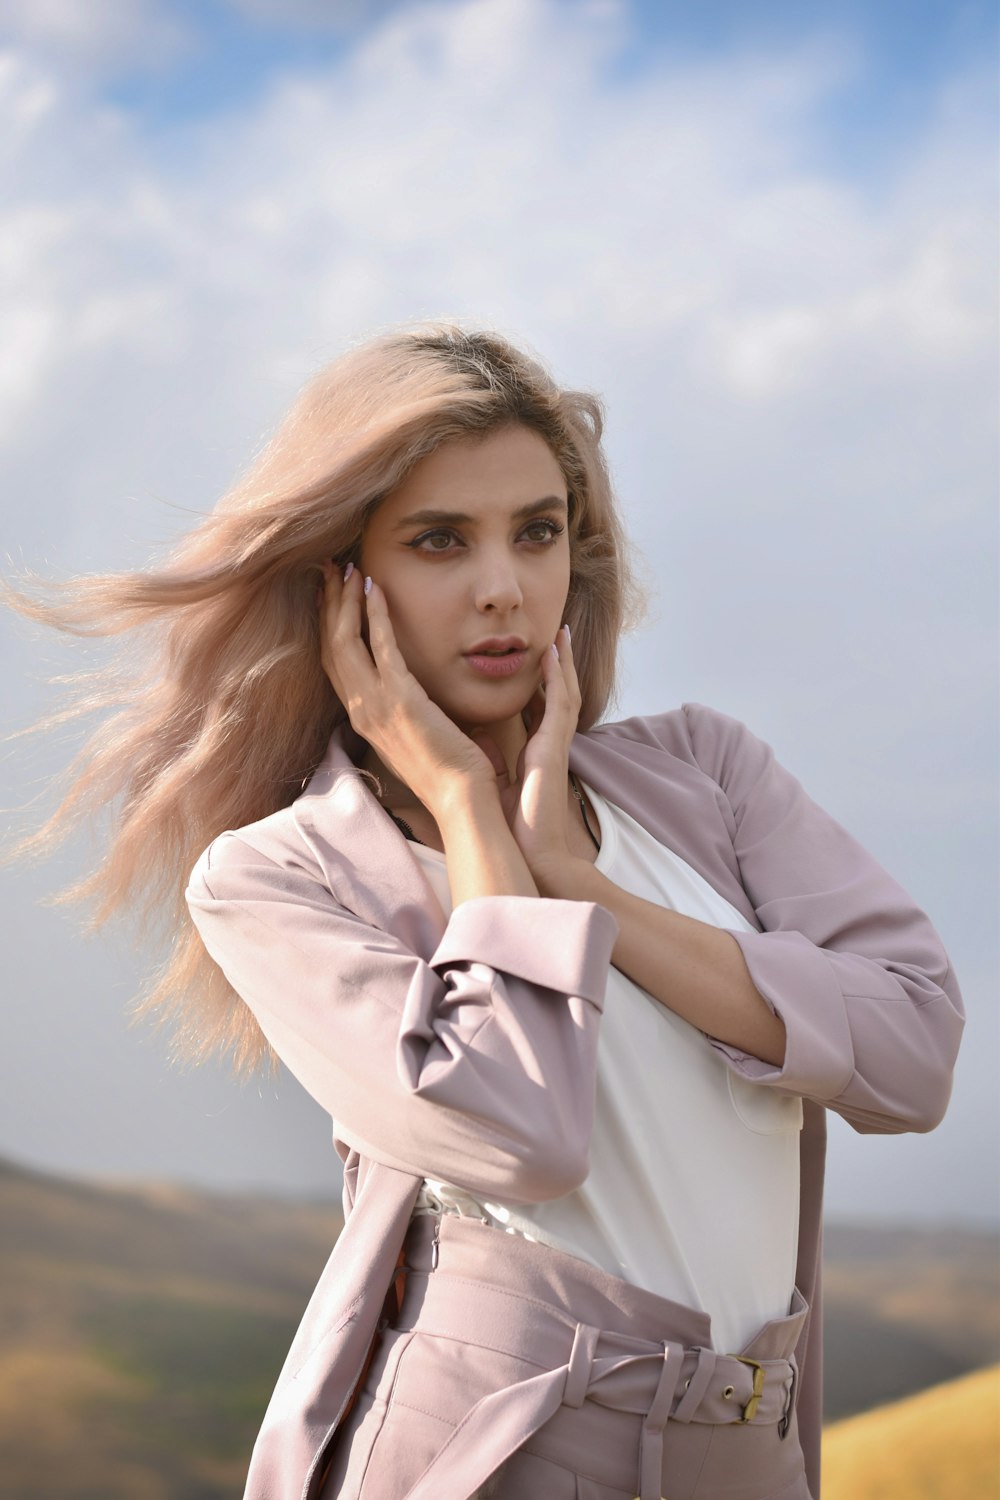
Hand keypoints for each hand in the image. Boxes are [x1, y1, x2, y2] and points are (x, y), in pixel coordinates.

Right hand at [318, 564, 499, 816]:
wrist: (460, 797)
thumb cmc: (447, 768)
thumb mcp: (415, 733)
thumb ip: (405, 708)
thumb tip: (413, 686)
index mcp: (363, 718)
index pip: (333, 663)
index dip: (326, 625)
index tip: (327, 594)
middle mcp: (360, 710)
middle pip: (329, 646)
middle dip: (328, 604)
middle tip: (329, 569)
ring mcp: (376, 705)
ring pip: (344, 642)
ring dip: (344, 601)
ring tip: (347, 569)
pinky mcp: (400, 700)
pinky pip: (381, 647)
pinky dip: (375, 614)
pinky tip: (375, 588)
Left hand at [476, 626, 583, 882]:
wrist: (532, 854)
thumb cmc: (513, 827)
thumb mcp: (497, 782)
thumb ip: (492, 757)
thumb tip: (477, 737)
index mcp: (536, 753)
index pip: (539, 707)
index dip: (540, 680)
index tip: (535, 657)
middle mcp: (550, 744)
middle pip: (557, 692)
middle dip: (557, 663)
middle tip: (556, 633)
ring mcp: (556, 744)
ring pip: (563, 691)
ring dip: (562, 661)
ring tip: (559, 632)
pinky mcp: (554, 747)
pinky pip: (558, 703)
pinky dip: (556, 677)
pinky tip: (551, 653)